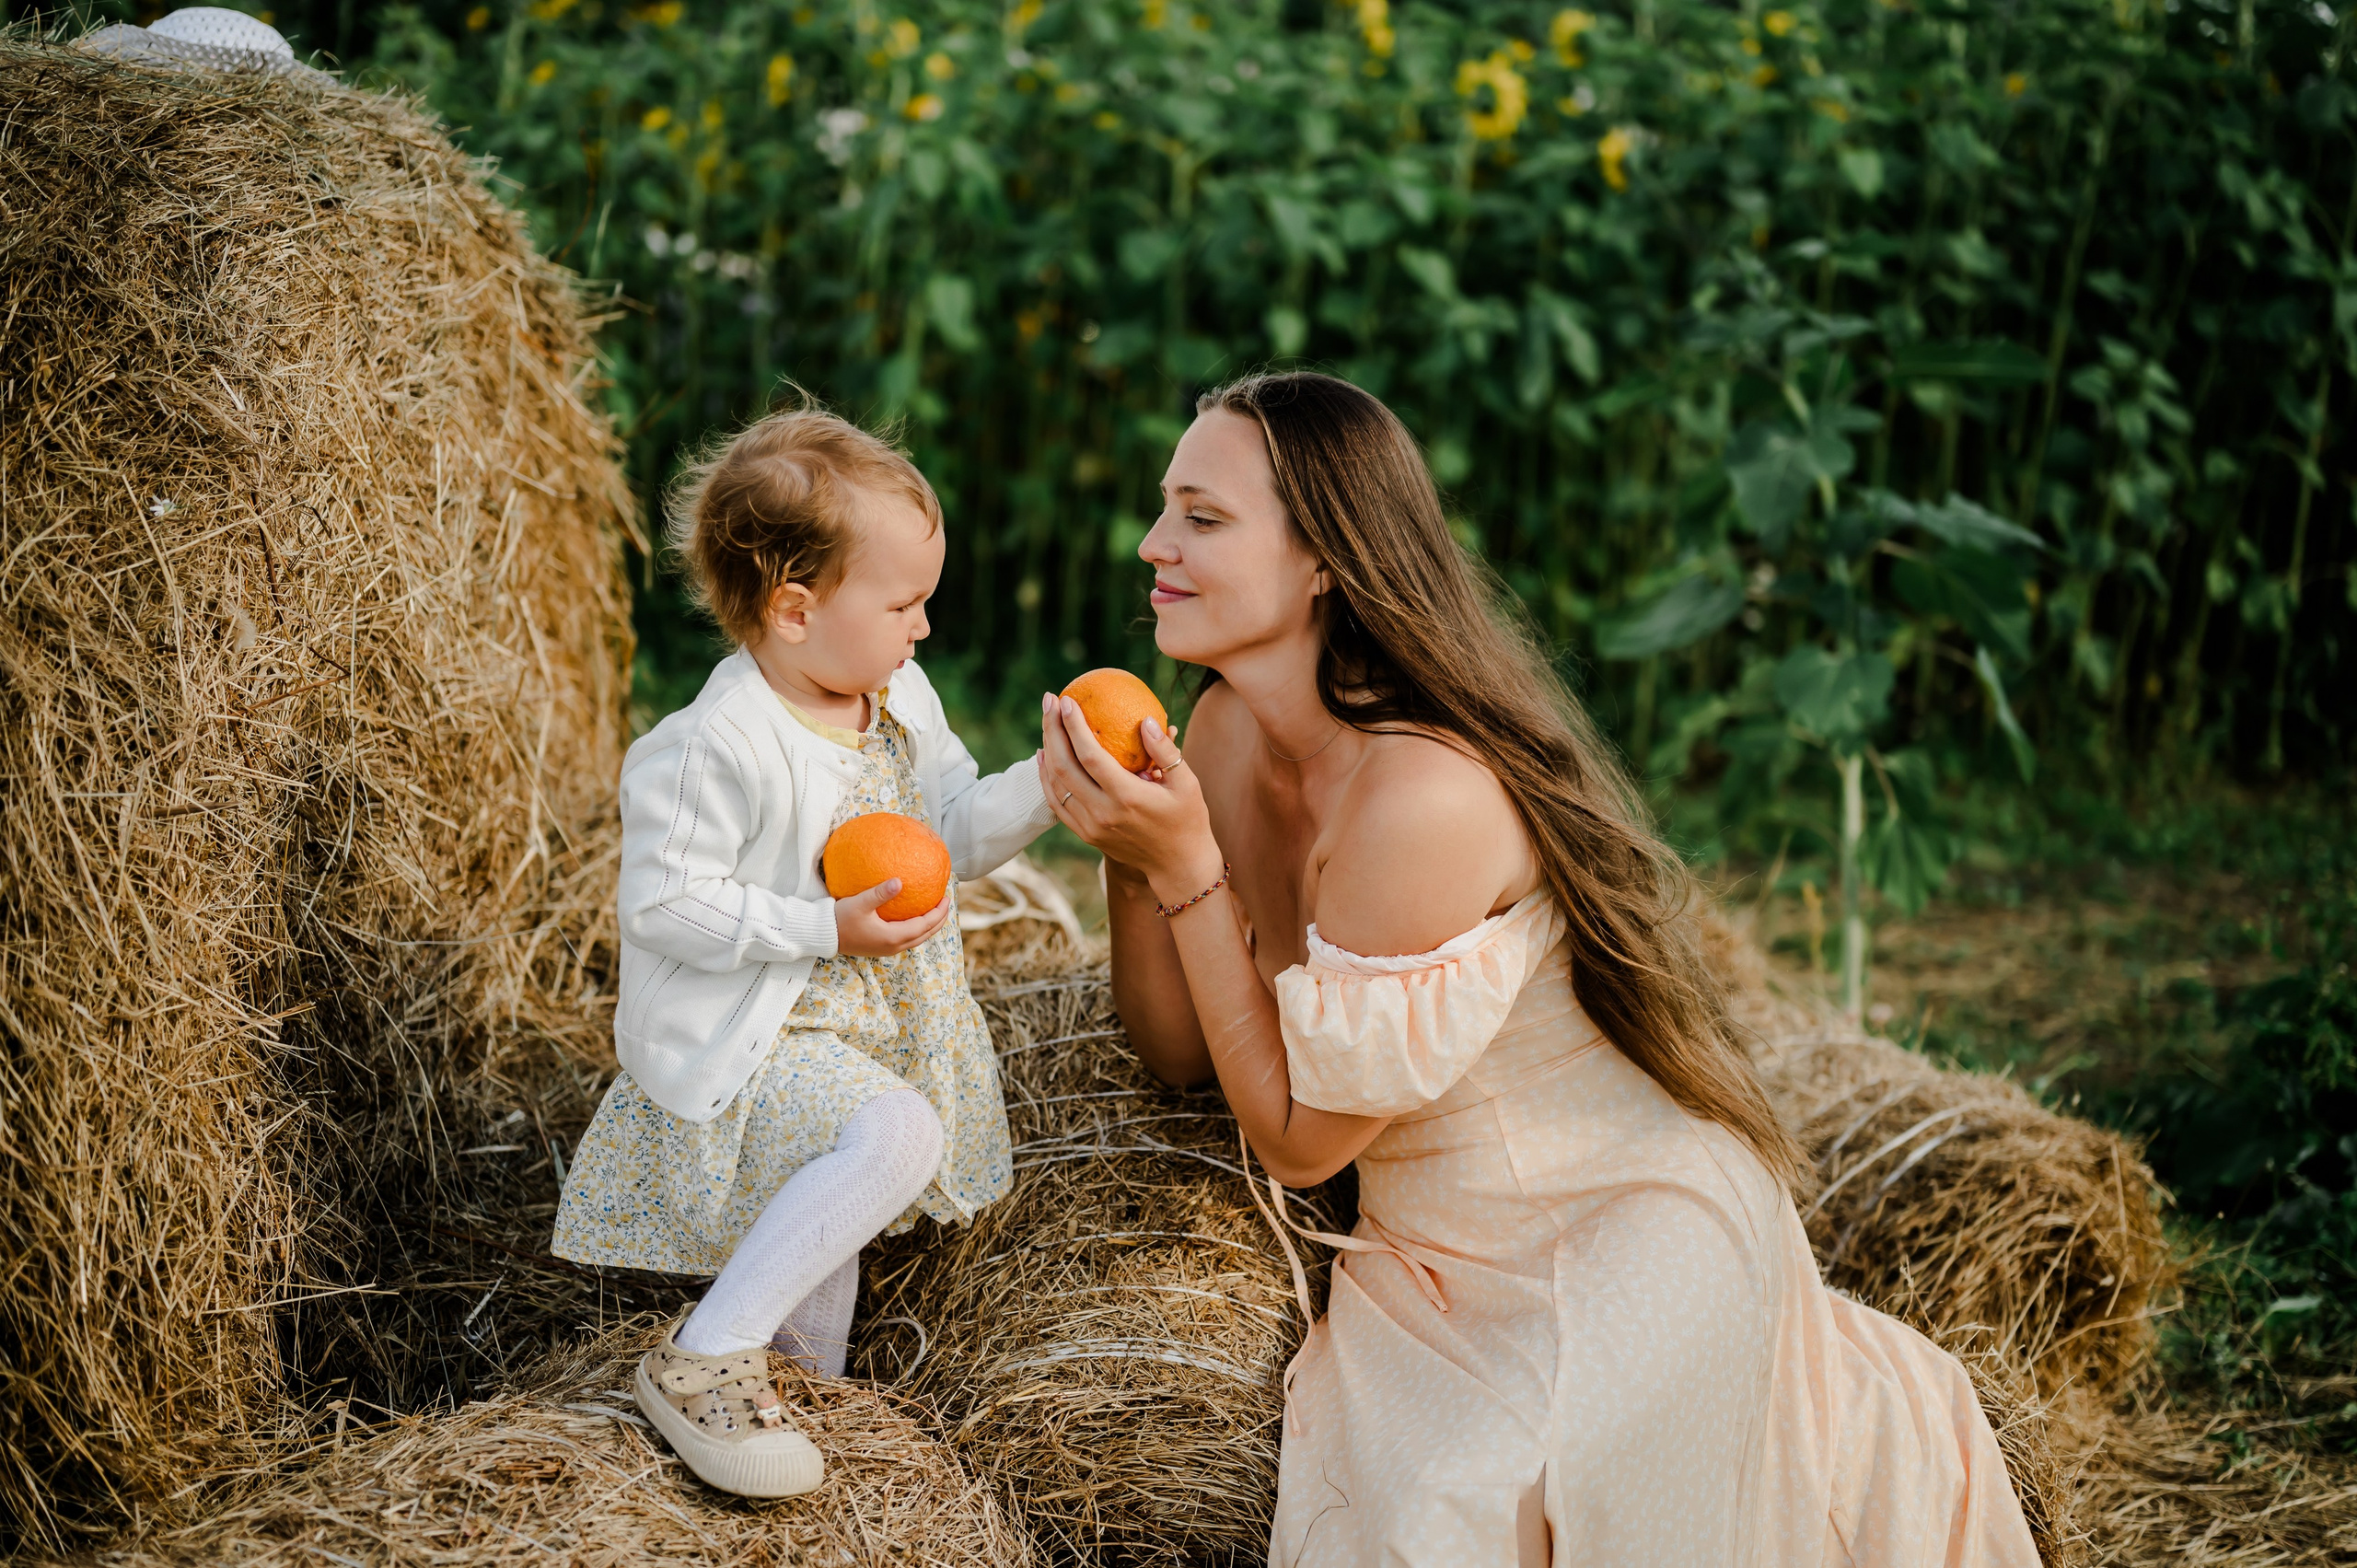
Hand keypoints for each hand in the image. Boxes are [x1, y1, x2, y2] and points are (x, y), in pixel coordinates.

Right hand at [833, 879, 951, 956]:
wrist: (823, 936)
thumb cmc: (840, 919)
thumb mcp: (860, 903)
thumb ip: (881, 893)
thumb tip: (900, 881)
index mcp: (892, 937)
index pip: (924, 925)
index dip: (938, 913)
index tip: (946, 898)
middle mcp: (893, 946)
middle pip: (925, 935)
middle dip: (939, 920)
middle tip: (945, 903)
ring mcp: (887, 949)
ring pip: (917, 939)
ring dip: (928, 926)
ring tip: (934, 910)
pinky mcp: (880, 947)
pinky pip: (906, 938)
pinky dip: (916, 928)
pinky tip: (913, 916)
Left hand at [1040, 693, 1222, 904]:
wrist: (1178, 865)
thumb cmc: (1188, 818)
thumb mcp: (1186, 783)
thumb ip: (1165, 751)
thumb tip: (1145, 719)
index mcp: (1127, 797)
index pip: (1090, 756)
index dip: (1074, 726)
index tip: (1067, 700)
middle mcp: (1103, 813)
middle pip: (1064, 766)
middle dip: (1052, 730)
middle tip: (1050, 702)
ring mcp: (1091, 827)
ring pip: (1055, 785)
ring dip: (1047, 750)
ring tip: (1047, 723)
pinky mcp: (1086, 835)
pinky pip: (1057, 803)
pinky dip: (1047, 778)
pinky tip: (1045, 757)